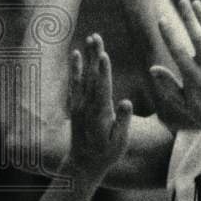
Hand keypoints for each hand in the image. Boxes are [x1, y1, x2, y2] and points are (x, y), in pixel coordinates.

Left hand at [68, 33, 132, 176]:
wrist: (82, 164)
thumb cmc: (106, 154)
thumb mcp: (119, 143)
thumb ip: (123, 122)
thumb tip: (126, 102)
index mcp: (100, 115)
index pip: (102, 89)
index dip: (103, 71)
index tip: (104, 55)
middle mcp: (87, 106)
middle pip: (92, 76)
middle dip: (95, 55)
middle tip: (97, 36)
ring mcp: (79, 104)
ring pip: (83, 75)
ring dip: (87, 56)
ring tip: (91, 37)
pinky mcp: (76, 105)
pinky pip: (74, 82)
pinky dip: (75, 67)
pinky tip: (76, 54)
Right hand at [150, 0, 200, 144]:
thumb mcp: (182, 102)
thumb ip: (167, 84)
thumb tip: (153, 68)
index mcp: (192, 77)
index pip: (178, 50)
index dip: (169, 34)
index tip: (162, 20)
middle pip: (197, 37)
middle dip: (189, 17)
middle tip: (182, 0)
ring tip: (196, 2)